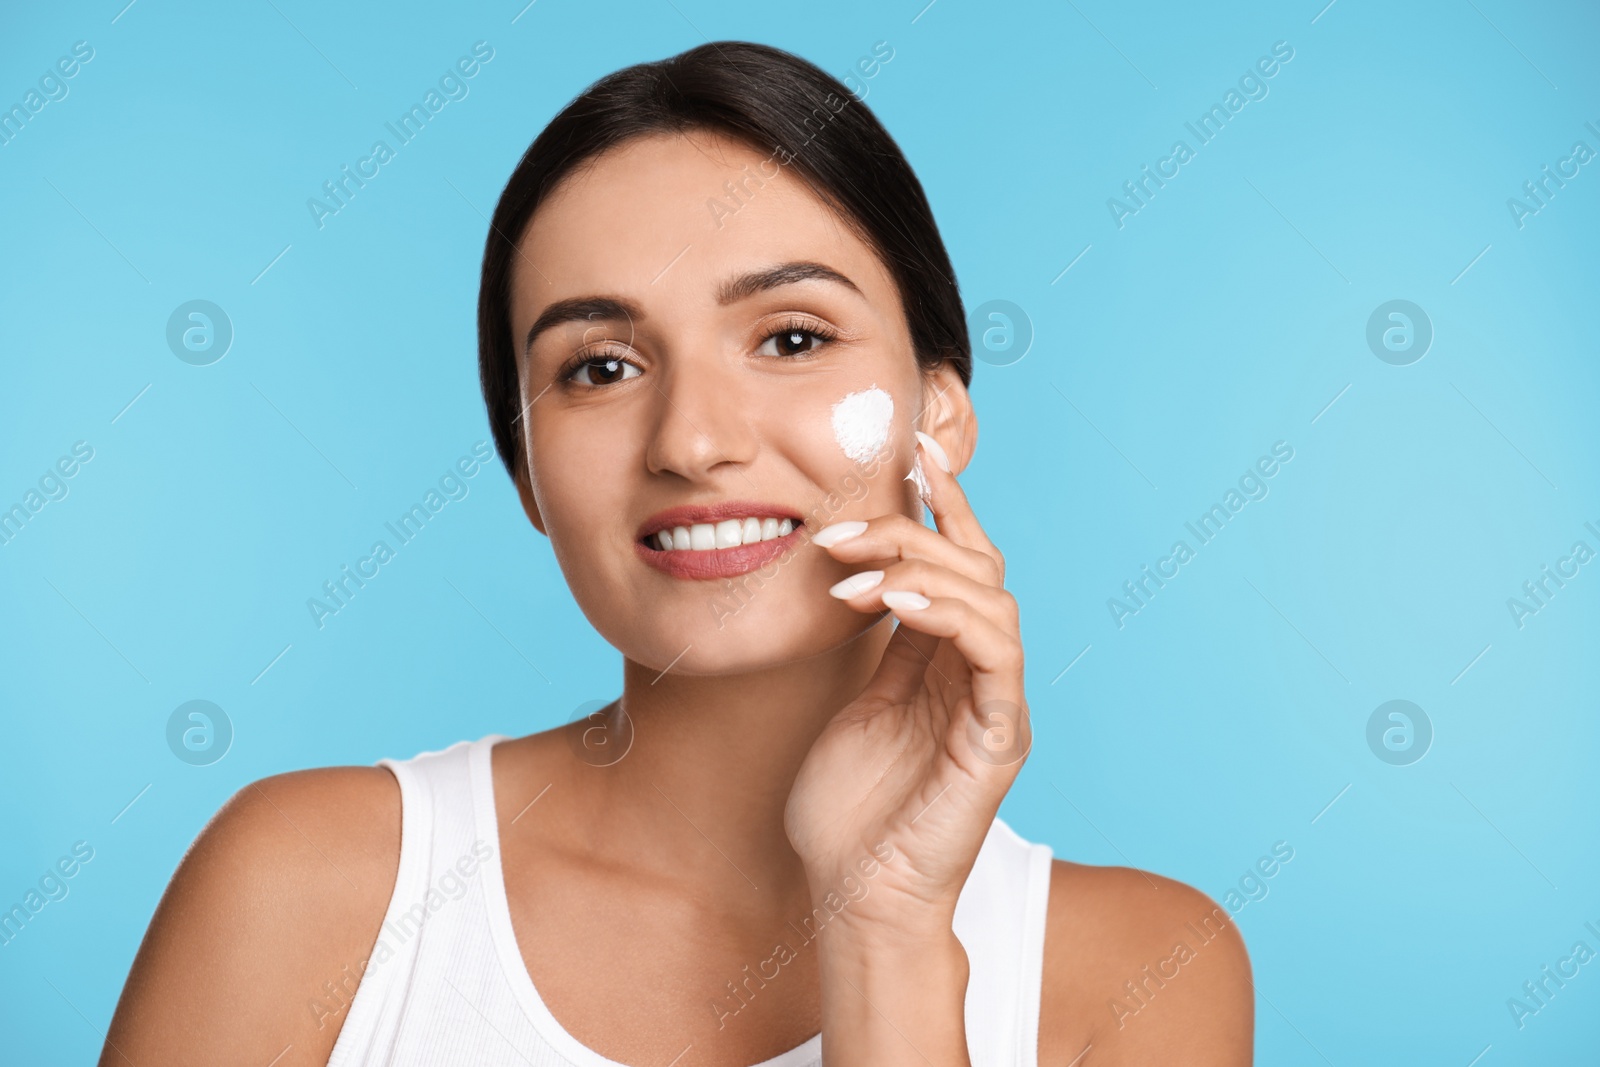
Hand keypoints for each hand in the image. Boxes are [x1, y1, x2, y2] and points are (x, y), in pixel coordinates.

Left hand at [784, 432, 1029, 935]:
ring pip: (991, 598)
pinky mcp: (997, 736)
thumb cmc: (849, 811)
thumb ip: (879, 642)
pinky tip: (896, 602)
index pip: (958, 562)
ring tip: (855, 572)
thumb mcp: (856, 703)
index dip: (942, 504)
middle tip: (838, 530)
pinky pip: (994, 653)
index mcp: (947, 661)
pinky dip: (950, 614)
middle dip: (911, 530)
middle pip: (975, 567)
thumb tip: (866, 569)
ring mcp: (995, 703)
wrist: (856, 896)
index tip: (911, 450)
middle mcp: (981, 674)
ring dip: (921, 568)